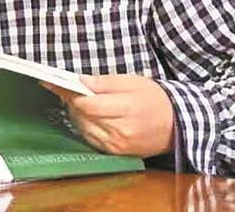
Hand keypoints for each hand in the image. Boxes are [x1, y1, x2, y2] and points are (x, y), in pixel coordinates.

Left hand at [42, 74, 174, 157]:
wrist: (177, 123)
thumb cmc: (153, 98)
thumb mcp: (131, 81)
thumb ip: (103, 82)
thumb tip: (79, 81)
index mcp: (126, 109)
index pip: (88, 104)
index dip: (72, 93)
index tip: (58, 83)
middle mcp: (121, 131)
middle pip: (83, 116)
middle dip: (72, 102)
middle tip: (66, 89)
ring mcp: (118, 145)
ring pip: (84, 128)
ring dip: (77, 115)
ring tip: (79, 101)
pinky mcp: (117, 153)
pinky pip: (91, 139)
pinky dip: (86, 126)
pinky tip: (88, 116)